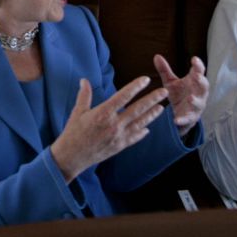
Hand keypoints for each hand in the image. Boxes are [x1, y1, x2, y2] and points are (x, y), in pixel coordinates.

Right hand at [51, 77, 166, 182]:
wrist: (72, 157)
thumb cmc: (73, 133)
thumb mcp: (77, 112)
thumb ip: (84, 95)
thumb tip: (84, 80)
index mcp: (103, 113)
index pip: (123, 96)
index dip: (136, 87)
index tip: (146, 79)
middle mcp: (114, 124)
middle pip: (137, 109)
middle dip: (152, 99)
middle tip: (164, 92)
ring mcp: (118, 136)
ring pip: (140, 123)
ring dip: (152, 115)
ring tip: (162, 108)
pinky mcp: (119, 146)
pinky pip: (135, 138)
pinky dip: (142, 132)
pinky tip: (148, 128)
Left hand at [154, 54, 208, 135]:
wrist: (179, 114)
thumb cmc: (178, 94)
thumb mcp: (170, 82)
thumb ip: (164, 70)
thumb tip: (156, 56)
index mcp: (194, 82)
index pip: (199, 72)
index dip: (198, 65)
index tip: (194, 59)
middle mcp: (199, 93)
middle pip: (204, 86)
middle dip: (201, 81)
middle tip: (197, 76)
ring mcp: (196, 106)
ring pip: (199, 103)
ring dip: (196, 101)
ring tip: (191, 98)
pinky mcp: (190, 118)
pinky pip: (188, 119)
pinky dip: (183, 119)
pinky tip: (176, 120)